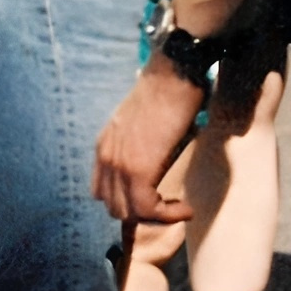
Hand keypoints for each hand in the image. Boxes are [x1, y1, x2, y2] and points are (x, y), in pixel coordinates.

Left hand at [92, 60, 207, 223]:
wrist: (173, 74)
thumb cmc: (169, 90)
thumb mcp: (144, 121)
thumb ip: (141, 142)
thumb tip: (158, 152)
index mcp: (104, 147)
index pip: (104, 191)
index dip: (129, 201)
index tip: (156, 198)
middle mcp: (105, 159)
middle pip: (114, 207)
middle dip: (143, 213)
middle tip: (170, 207)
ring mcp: (119, 166)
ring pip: (128, 213)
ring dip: (156, 217)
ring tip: (179, 209)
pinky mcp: (139, 170)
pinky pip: (147, 208)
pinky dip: (167, 215)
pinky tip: (186, 209)